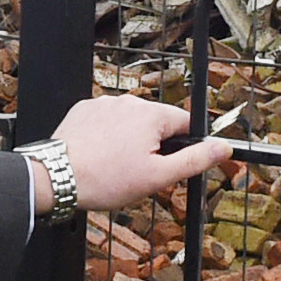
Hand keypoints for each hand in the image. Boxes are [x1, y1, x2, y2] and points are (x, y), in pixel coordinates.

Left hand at [30, 95, 230, 214]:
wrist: (57, 177)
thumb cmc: (106, 179)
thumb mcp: (158, 177)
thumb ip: (195, 159)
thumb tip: (223, 147)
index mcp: (151, 114)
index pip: (185, 124)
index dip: (181, 148)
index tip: (167, 166)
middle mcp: (129, 101)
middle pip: (156, 124)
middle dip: (153, 147)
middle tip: (137, 173)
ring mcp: (103, 103)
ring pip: (130, 124)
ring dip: (129, 142)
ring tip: (113, 168)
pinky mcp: (83, 110)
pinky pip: (106, 122)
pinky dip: (106, 138)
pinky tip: (98, 157)